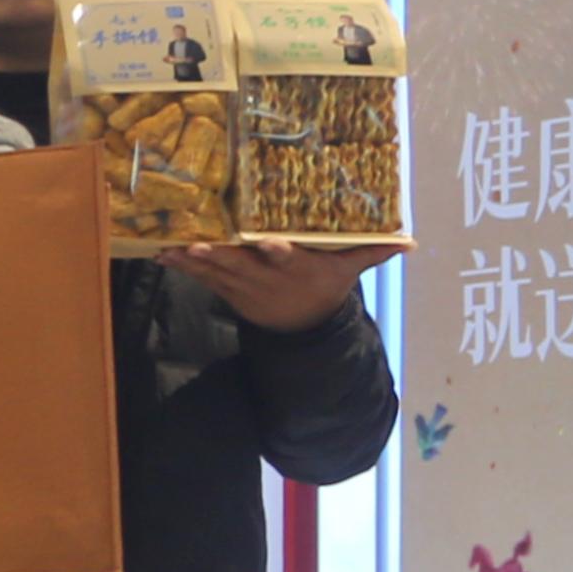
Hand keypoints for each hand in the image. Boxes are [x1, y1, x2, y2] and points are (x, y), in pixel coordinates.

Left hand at [175, 239, 370, 331]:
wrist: (301, 328)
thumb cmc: (325, 288)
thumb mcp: (349, 272)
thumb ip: (371, 252)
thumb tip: (410, 242)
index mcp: (297, 269)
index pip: (287, 259)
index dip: (277, 252)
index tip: (267, 243)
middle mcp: (267, 278)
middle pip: (241, 264)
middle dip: (219, 255)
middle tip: (196, 244)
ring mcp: (244, 285)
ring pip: (216, 270)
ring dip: (192, 260)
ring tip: (169, 248)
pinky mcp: (227, 289)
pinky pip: (203, 277)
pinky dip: (183, 267)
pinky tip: (162, 255)